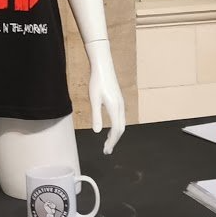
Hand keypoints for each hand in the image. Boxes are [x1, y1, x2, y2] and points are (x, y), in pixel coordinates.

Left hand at [86, 39, 125, 153]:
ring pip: (121, 122)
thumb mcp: (94, 99)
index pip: (116, 130)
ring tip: (107, 142)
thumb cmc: (97, 81)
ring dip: (115, 133)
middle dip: (114, 140)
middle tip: (106, 150)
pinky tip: (109, 126)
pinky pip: (120, 117)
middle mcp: (120, 106)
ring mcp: (120, 102)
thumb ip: (96, 116)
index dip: (112, 142)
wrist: (103, 65)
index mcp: (114, 107)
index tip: (106, 151)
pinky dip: (116, 126)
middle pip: (121, 128)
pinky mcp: (118, 99)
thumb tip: (96, 132)